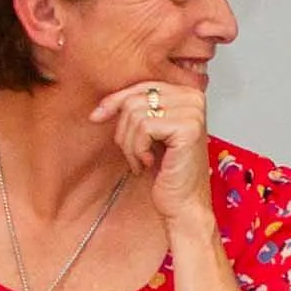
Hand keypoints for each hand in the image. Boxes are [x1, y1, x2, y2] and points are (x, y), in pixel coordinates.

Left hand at [94, 80, 215, 232]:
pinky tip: (150, 162)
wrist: (184, 203)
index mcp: (187, 93)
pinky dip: (138, 149)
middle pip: (134, 99)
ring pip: (135, 114)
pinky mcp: (189, 127)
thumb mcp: (147, 133)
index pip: (141, 86)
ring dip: (130, 144)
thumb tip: (99, 108)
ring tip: (143, 160)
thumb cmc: (168, 172)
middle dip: (125, 131)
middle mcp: (194, 97)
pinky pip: (144, 127)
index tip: (96, 117)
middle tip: (135, 154)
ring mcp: (193, 111)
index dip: (115, 101)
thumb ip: (133, 110)